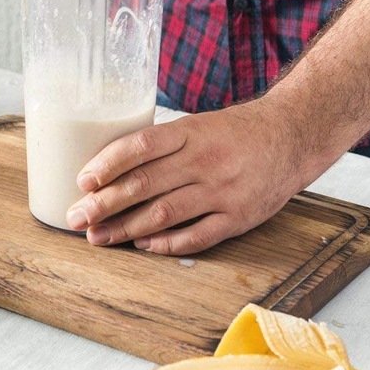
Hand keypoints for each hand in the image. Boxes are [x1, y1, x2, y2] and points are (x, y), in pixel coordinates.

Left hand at [65, 99, 313, 255]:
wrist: (292, 137)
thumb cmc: (235, 132)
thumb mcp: (198, 125)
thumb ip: (162, 145)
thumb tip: (110, 167)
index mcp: (191, 132)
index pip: (142, 146)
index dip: (109, 163)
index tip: (83, 180)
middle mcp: (204, 160)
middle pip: (146, 184)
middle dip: (105, 204)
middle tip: (77, 217)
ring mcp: (222, 191)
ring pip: (164, 214)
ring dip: (126, 228)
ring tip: (99, 236)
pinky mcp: (238, 217)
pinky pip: (196, 236)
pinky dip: (166, 243)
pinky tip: (142, 244)